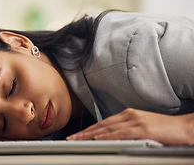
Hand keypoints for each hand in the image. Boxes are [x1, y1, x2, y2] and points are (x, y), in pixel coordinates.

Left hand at [66, 108, 193, 145]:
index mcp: (128, 115)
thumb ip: (127, 132)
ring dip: (91, 134)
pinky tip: (97, 138)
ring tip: (78, 139)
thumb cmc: (165, 130)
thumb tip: (112, 139)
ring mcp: (135, 121)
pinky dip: (108, 135)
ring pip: (107, 128)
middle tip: (72, 138)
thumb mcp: (142, 128)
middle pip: (102, 124)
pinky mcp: (143, 128)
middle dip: (85, 132)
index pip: (104, 123)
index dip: (89, 129)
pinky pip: (121, 133)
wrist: (185, 128)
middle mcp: (129, 115)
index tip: (78, 135)